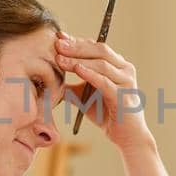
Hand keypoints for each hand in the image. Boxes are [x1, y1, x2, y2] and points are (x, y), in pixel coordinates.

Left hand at [55, 30, 151, 150]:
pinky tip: (77, 69)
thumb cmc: (106, 114)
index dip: (76, 41)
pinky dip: (90, 74)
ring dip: (79, 60)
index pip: (95, 47)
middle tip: (57, 44)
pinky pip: (106, 82)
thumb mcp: (84, 97)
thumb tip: (48, 80)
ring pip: (102, 64)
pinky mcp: (124, 95)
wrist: (127, 137)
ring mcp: (127, 81)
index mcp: (117, 65)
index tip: (58, 38)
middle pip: (99, 50)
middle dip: (76, 46)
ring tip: (60, 59)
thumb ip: (70, 87)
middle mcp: (124, 69)